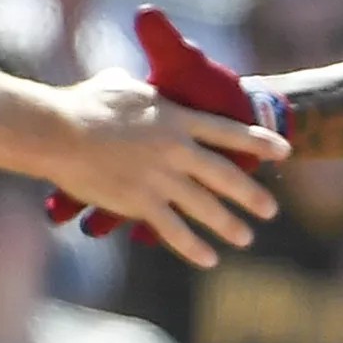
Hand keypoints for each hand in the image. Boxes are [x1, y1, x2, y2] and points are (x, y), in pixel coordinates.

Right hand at [48, 9, 290, 249]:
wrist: (58, 131)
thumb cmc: (85, 103)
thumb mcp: (123, 84)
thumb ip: (143, 92)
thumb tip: (142, 88)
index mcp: (177, 118)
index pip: (230, 132)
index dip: (260, 142)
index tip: (285, 152)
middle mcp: (177, 149)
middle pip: (225, 175)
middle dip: (252, 194)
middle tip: (271, 210)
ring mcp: (161, 178)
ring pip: (205, 207)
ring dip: (229, 224)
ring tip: (246, 238)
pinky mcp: (140, 203)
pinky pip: (173, 230)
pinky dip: (193, 246)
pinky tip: (209, 258)